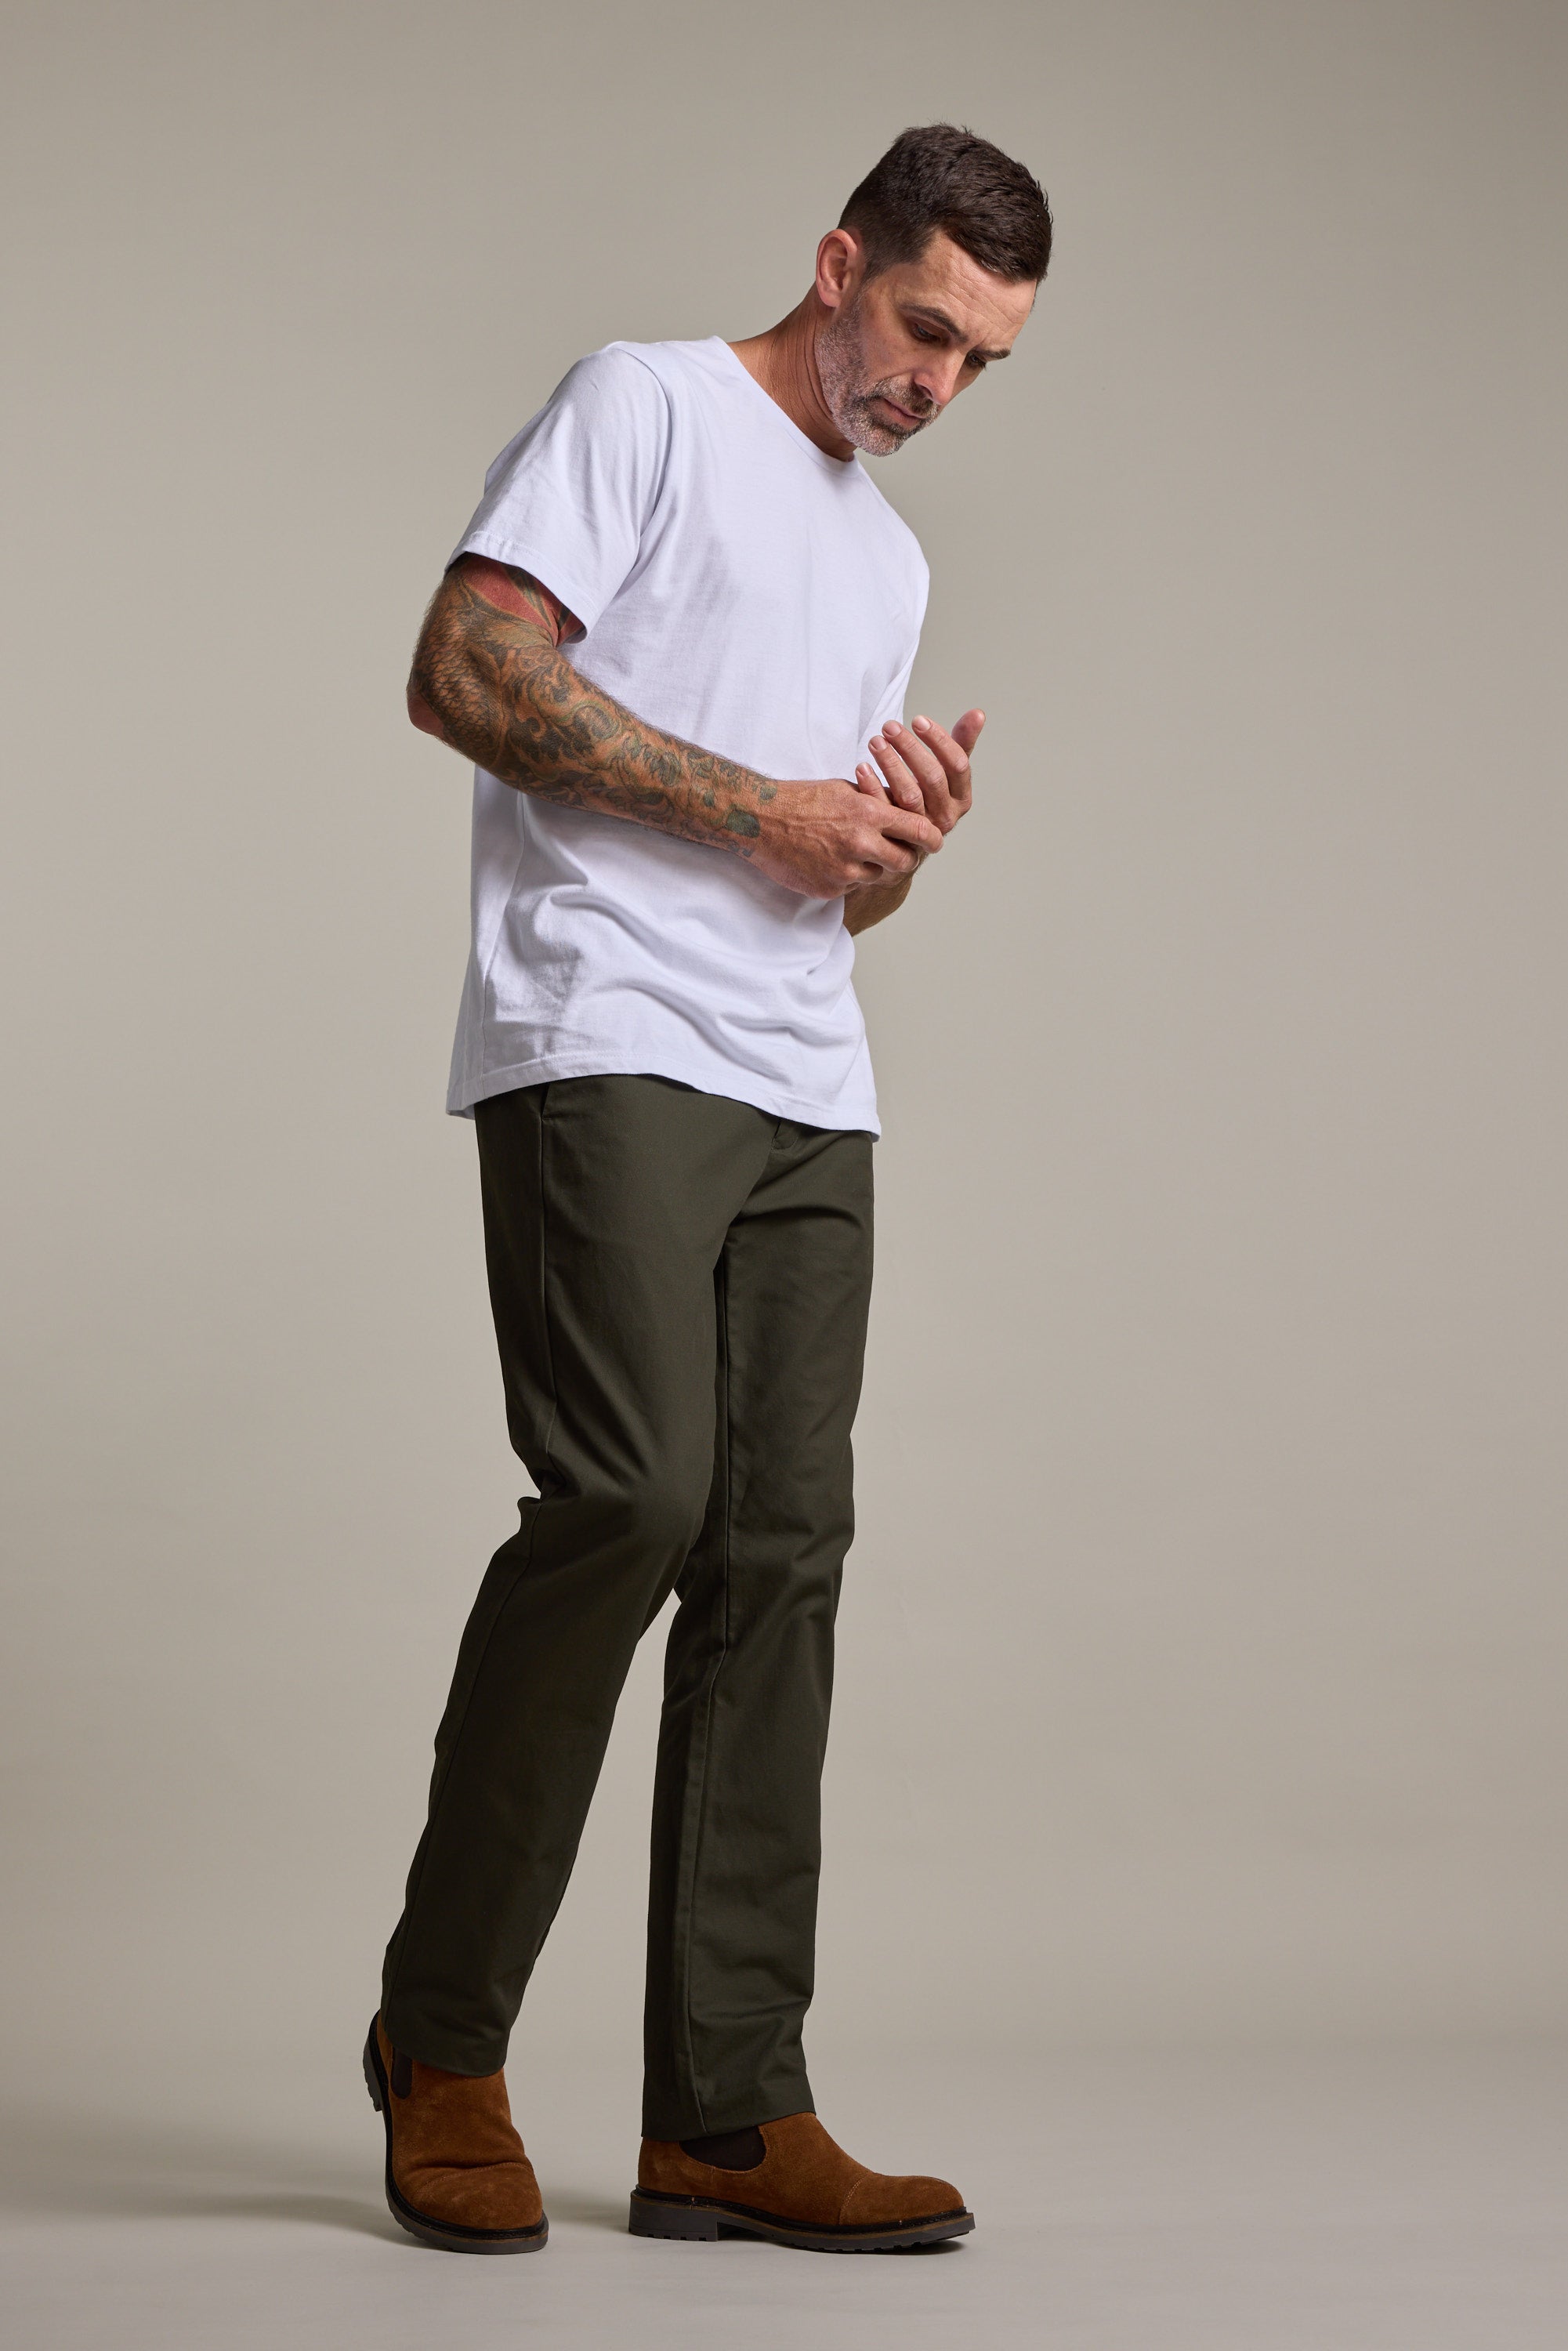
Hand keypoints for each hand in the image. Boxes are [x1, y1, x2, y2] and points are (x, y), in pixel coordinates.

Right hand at [747, 778, 943, 897]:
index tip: (935, 841)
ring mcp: (844, 870)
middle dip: (909, 858)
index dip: (932, 838)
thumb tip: (906, 811)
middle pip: (905, 862)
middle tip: (904, 854)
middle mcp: (861, 844)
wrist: (759, 819)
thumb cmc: (803, 798)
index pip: (919, 830)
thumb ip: (878, 803)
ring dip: (875, 867)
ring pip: (879, 877)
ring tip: (858, 853)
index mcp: (869, 814)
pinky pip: (852, 887)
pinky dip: (848, 876)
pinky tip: (831, 860)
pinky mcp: (829, 889)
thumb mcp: (846, 789)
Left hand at [856, 709, 983, 835]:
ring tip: (875, 741)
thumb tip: (978, 713)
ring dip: (890, 764)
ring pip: (909, 794)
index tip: (918, 720)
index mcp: (962, 798)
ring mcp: (922, 830)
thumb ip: (961, 743)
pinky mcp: (897, 836)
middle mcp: (946, 816)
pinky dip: (872, 786)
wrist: (908, 840)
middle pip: (932, 778)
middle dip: (910, 748)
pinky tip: (862, 766)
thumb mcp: (948, 772)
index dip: (939, 741)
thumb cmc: (929, 797)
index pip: (958, 765)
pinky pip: (884, 808)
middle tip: (889, 726)